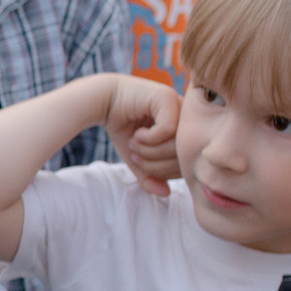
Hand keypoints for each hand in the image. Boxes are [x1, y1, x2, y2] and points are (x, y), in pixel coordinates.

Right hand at [99, 78, 183, 194]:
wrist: (102, 100)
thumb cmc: (122, 126)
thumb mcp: (137, 156)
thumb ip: (150, 175)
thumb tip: (166, 193)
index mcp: (185, 130)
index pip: (187, 160)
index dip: (165, 171)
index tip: (142, 166)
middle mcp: (187, 117)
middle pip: (184, 154)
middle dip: (157, 163)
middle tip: (136, 157)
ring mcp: (180, 105)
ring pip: (177, 142)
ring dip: (152, 151)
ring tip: (135, 145)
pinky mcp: (168, 98)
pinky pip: (167, 129)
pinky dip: (150, 138)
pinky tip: (138, 133)